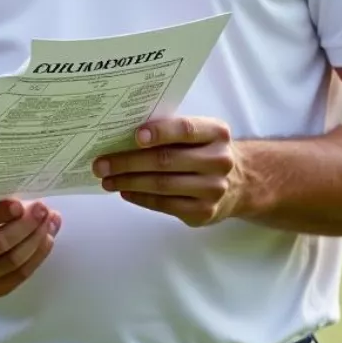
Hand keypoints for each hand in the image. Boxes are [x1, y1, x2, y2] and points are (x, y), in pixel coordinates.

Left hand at [93, 116, 246, 226]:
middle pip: (166, 161)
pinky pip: (165, 204)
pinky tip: (124, 192)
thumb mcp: (199, 133)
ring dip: (128, 182)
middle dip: (128, 162)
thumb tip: (122, 133)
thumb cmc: (204, 150)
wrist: (240, 183)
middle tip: (101, 163)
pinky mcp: (204, 212)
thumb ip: (171, 131)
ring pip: (162, 185)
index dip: (160, 132)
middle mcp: (219, 161)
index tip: (135, 136)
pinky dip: (141, 198)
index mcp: (216, 133)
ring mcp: (213, 189)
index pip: (185, 130)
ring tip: (106, 179)